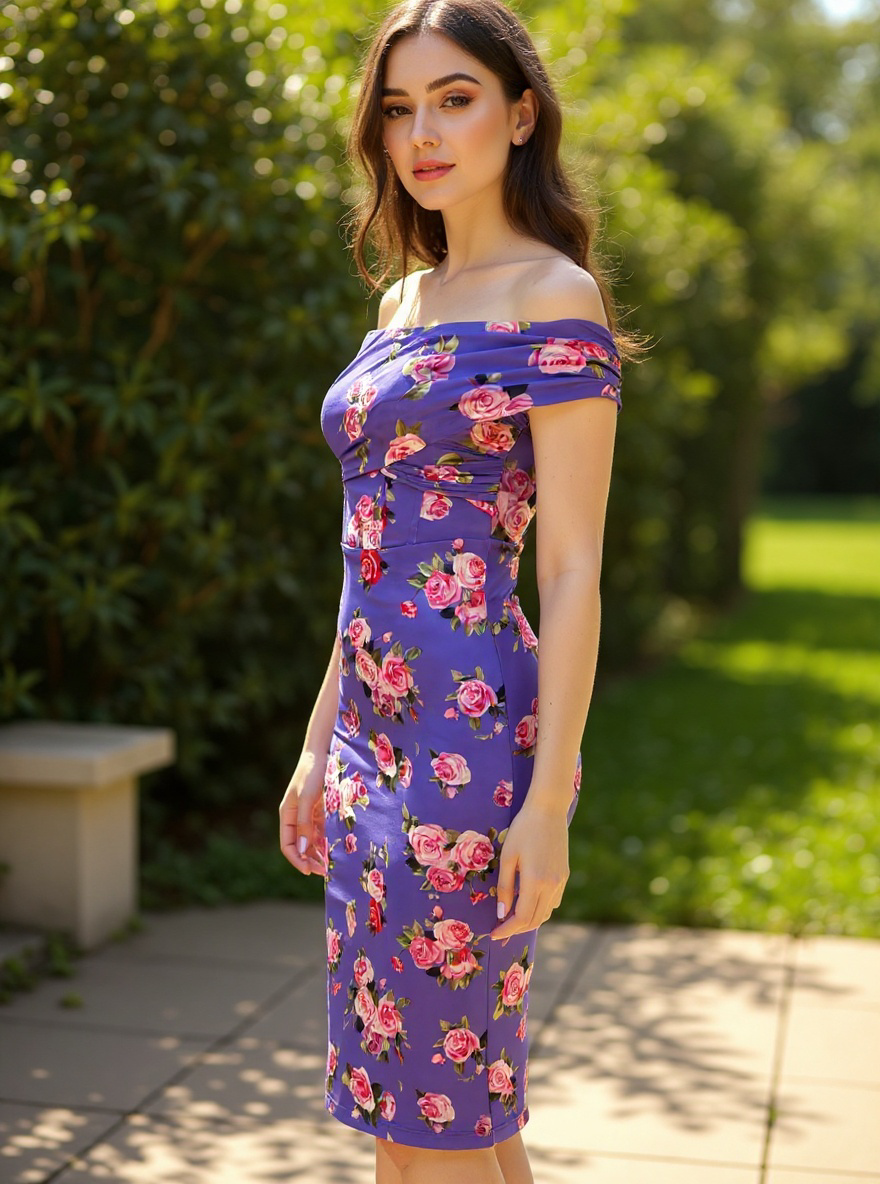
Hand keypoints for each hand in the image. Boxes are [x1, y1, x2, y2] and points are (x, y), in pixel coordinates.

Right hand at [279, 749, 327, 875]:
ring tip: (331, 864)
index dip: (296, 860)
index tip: (309, 871)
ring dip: (319, 853)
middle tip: (324, 871)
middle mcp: (296, 817)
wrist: (323, 752)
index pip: (287, 845)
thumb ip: (305, 823)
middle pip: (300, 846)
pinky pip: (322, 831)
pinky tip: (336, 849)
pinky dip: (327, 841)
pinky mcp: (320, 810)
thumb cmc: (312, 773)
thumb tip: (303, 849)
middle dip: (310, 860)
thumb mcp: (307, 798)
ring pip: (312, 841)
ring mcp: (309, 814)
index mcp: (287, 815)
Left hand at [490, 798, 569, 944]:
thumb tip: (501, 913)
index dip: (507, 929)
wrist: (548, 810)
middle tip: (500, 930)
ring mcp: (561, 881)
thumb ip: (504, 887)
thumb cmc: (523, 829)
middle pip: (535, 920)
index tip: (494, 934)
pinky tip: (528, 902)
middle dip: (517, 929)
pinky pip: (553, 901)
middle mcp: (552, 885)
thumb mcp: (507, 857)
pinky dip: (540, 908)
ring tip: (511, 918)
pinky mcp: (565, 875)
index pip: (522, 917)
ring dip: (529, 920)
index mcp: (536, 881)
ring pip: (546, 912)